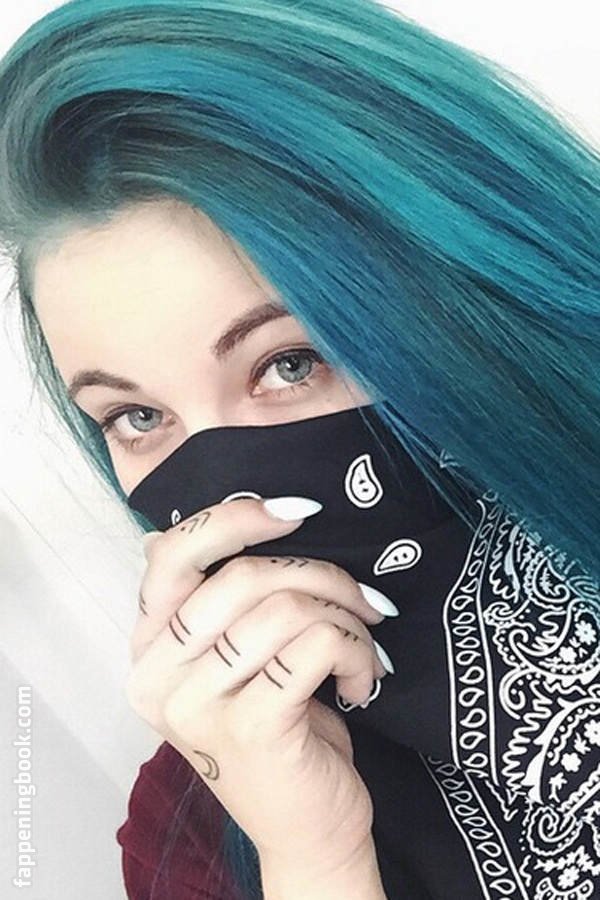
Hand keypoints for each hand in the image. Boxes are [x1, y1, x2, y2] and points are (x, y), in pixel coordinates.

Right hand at [125, 496, 393, 873]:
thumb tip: (217, 520)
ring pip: (285, 608)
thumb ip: (218, 600)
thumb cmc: (278, 729)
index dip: (235, 519)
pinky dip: (357, 652)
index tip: (297, 513)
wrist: (304, 829)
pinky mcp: (251, 729)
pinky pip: (315, 646)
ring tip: (366, 643)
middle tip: (363, 598)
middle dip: (321, 574)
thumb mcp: (235, 660)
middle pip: (241, 576)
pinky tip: (365, 680)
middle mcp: (157, 677)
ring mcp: (199, 707)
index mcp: (148, 650)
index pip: (171, 557)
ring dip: (347, 616)